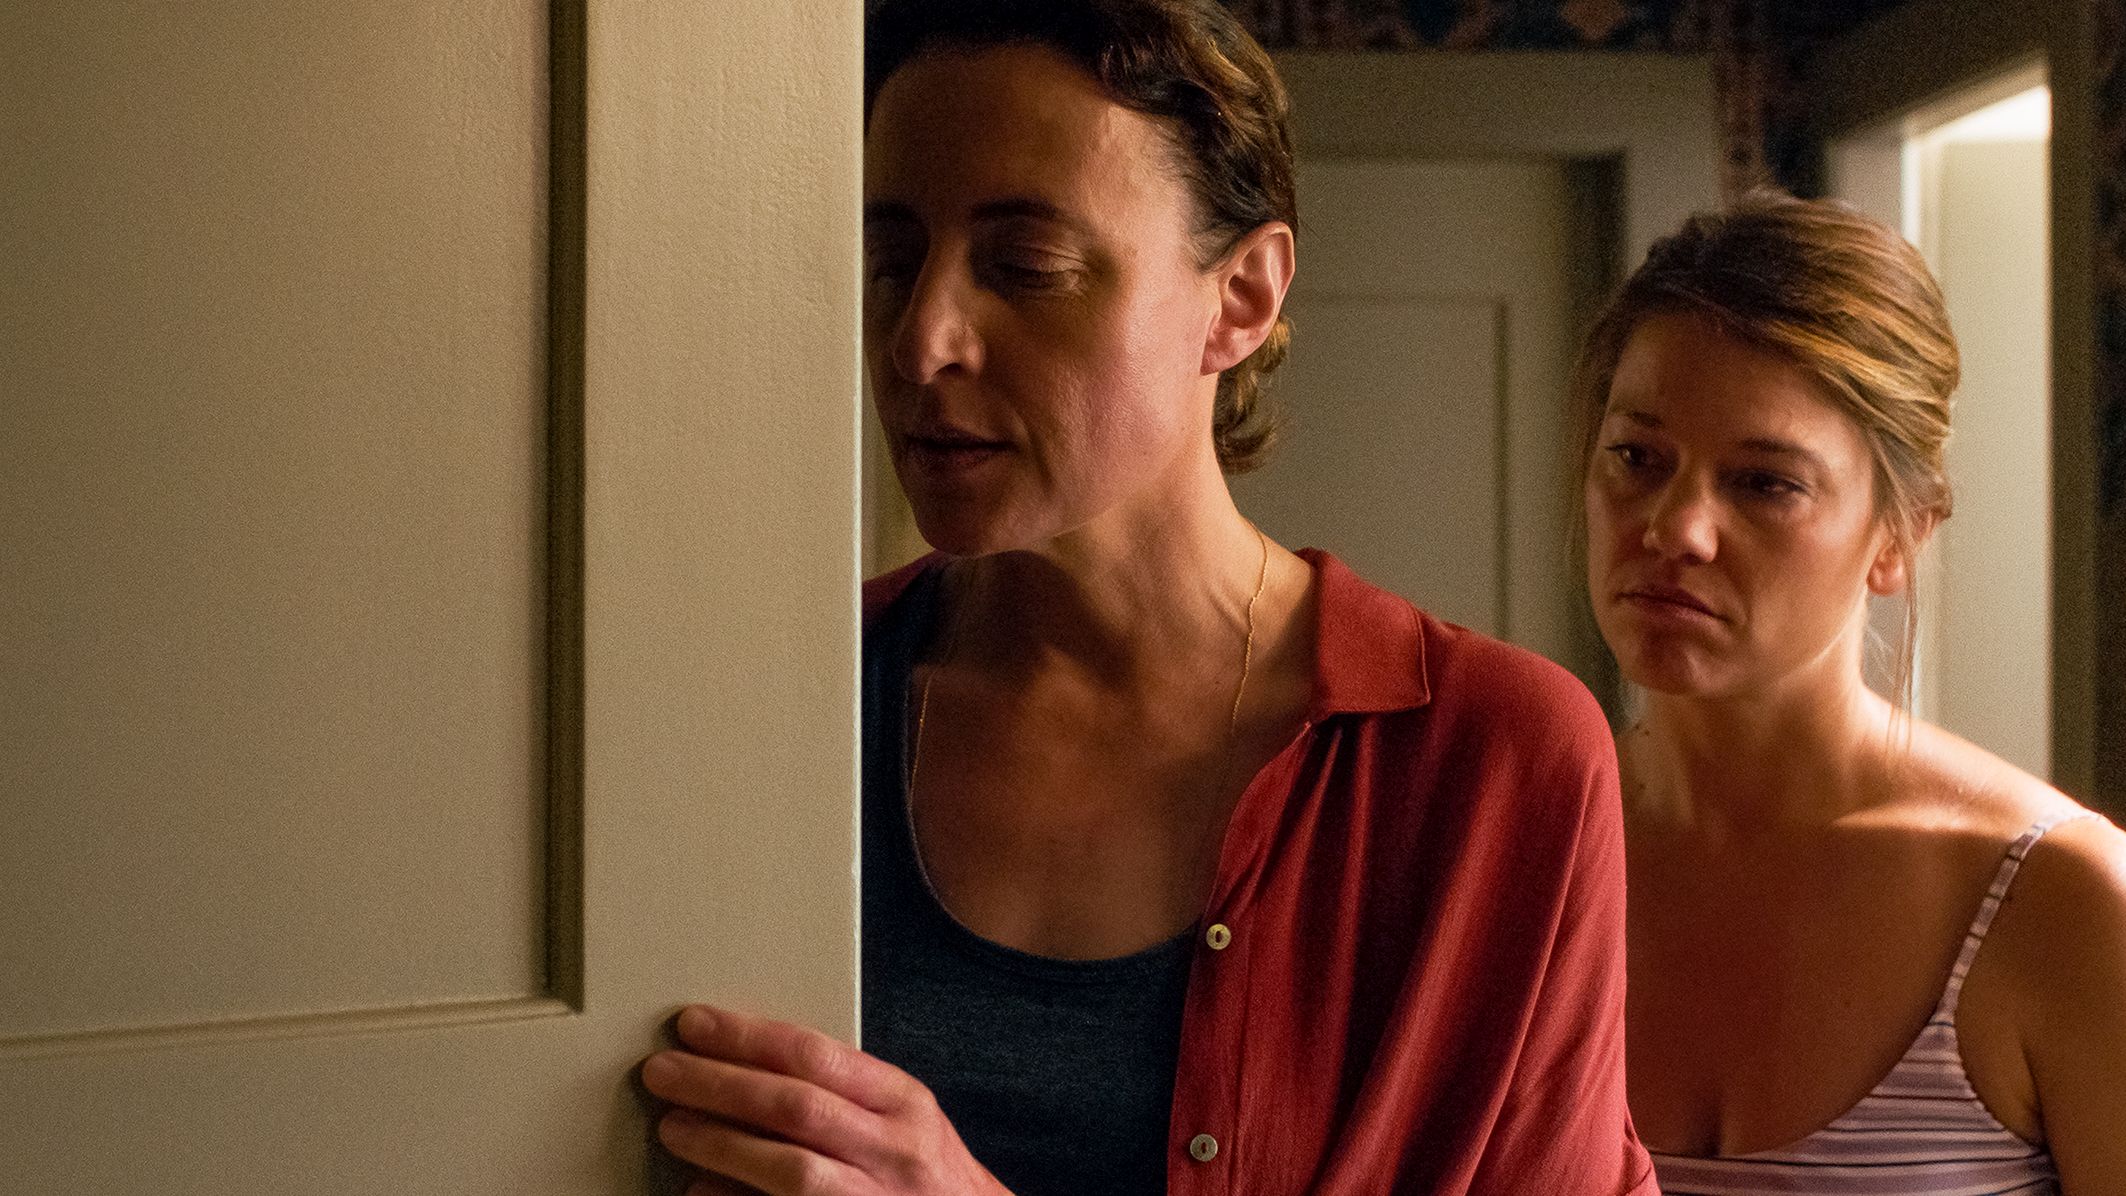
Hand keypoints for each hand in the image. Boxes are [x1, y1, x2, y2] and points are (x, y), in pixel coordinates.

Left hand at [641, 1004, 1011, 1195]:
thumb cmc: (924, 1177)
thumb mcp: (903, 1121)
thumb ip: (844, 1094)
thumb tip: (748, 1066)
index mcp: (905, 1103)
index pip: (817, 1056)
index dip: (747, 1038)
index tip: (695, 1025)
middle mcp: (895, 1150)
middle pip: (795, 1106)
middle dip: (720, 1084)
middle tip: (663, 1071)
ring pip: (790, 1168)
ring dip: (721, 1144)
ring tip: (672, 1126)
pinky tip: (699, 1191)